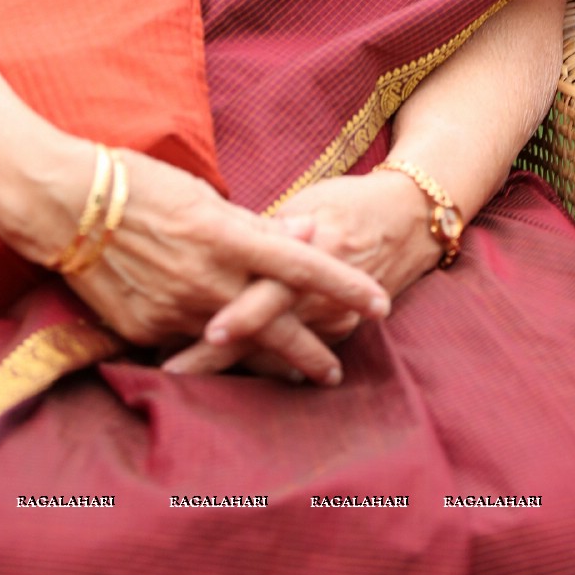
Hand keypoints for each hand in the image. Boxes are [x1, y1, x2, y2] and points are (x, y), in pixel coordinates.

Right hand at [62, 151, 390, 384]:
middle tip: (336, 369)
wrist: (63, 205)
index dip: (345, 285)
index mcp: (226, 235)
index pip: (302, 264)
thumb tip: (301, 234)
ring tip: (296, 374)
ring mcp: (175, 309)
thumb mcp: (201, 194)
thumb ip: (252, 225)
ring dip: (269, 359)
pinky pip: (187, 343)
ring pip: (238, 345)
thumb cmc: (136, 183)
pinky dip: (210, 348)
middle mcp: (208, 279)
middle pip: (278, 323)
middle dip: (313, 350)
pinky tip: (223, 354)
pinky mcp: (145, 330)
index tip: (380, 303)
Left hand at [162, 170, 439, 379]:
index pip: (271, 289)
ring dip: (227, 362)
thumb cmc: (342, 203)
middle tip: (168, 368)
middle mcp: (322, 293)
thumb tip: (211, 241)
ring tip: (177, 370)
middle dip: (214, 354)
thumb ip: (262, 231)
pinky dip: (254, 361)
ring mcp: (332, 318)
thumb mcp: (304, 205)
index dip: (239, 314)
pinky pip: (290, 354)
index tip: (201, 332)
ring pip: (272, 351)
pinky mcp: (337, 331)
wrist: (407, 220)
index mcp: (314, 250)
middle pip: (262, 331)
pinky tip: (217, 372)